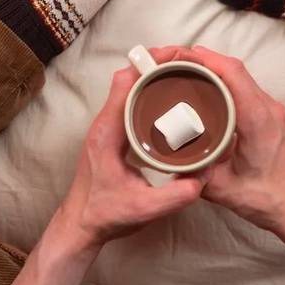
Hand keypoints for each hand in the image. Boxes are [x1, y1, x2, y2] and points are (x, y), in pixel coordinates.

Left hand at [57, 49, 211, 251]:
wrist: (81, 226)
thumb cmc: (104, 215)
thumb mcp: (143, 209)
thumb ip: (174, 196)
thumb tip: (204, 177)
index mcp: (108, 132)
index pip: (124, 84)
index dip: (147, 66)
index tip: (173, 58)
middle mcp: (105, 123)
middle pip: (128, 78)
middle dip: (155, 65)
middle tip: (185, 62)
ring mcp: (108, 126)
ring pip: (128, 87)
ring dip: (151, 76)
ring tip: (181, 74)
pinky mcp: (113, 132)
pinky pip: (130, 100)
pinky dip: (148, 92)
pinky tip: (169, 98)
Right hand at [153, 46, 284, 238]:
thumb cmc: (270, 200)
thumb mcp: (222, 189)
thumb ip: (193, 171)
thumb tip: (167, 156)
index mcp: (257, 119)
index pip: (231, 73)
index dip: (205, 59)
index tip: (179, 55)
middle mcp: (269, 108)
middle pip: (235, 70)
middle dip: (204, 60)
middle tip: (175, 62)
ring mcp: (275, 110)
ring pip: (243, 78)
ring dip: (216, 71)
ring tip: (187, 74)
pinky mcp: (275, 117)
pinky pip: (249, 90)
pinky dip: (227, 85)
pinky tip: (209, 94)